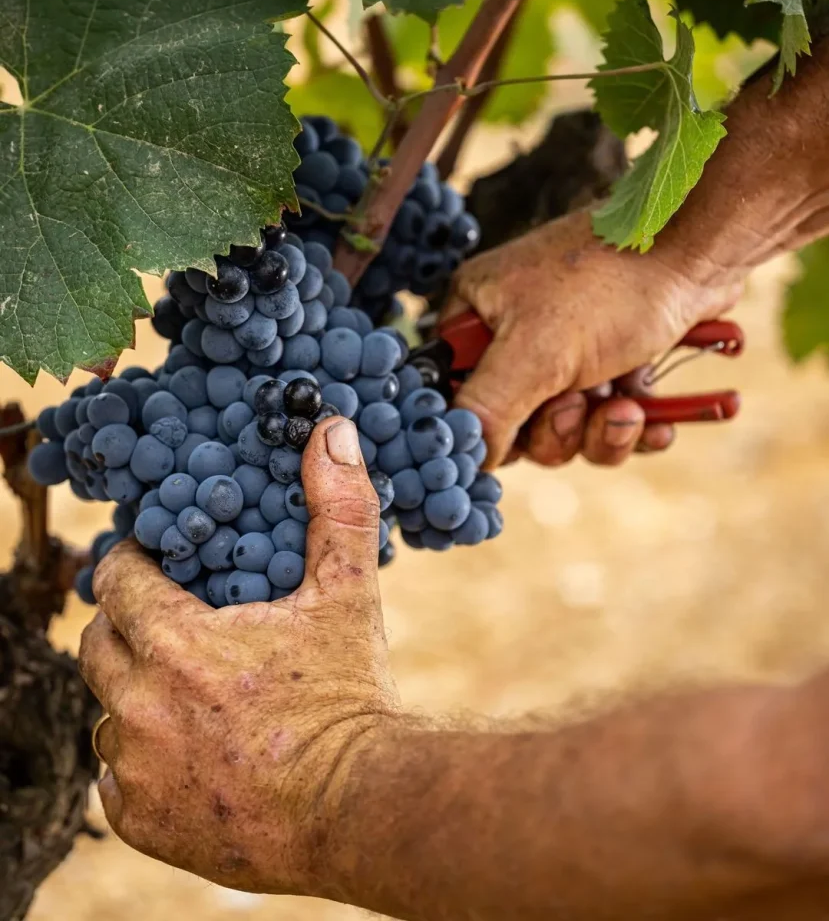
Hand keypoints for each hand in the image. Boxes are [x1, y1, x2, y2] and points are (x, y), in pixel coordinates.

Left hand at [78, 417, 397, 894]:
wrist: (360, 806)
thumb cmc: (350, 696)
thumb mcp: (349, 593)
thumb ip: (337, 507)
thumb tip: (332, 429)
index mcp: (178, 643)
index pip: (116, 581)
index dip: (134, 565)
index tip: (158, 564)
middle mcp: (141, 706)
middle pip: (99, 643)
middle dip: (129, 625)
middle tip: (175, 622)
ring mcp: (137, 768)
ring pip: (108, 710)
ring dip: (138, 693)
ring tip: (191, 690)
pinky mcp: (143, 819)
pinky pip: (116, 774)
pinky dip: (144, 756)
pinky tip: (193, 748)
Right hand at [444, 210, 742, 467]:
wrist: (701, 247)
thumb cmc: (612, 282)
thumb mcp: (536, 352)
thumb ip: (487, 409)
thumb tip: (467, 458)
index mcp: (479, 314)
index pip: (457, 393)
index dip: (485, 427)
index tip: (515, 440)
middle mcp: (518, 332)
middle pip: (516, 423)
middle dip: (556, 429)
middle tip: (577, 406)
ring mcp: (570, 349)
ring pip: (568, 428)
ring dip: (599, 431)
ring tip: (627, 407)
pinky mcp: (618, 361)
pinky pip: (610, 420)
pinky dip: (633, 427)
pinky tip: (656, 421)